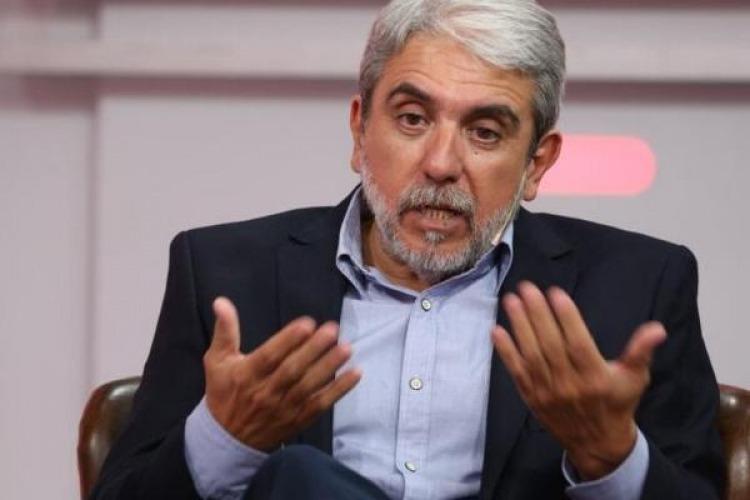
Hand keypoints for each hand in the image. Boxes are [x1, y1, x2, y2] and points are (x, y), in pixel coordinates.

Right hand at [203, 297, 360, 450]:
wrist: (228, 439)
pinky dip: (339, 390)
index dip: (288, 340)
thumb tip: (221, 301)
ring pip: (309, 386)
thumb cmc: (224, 392)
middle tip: (332, 330)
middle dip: (313, 349)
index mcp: (246, 375)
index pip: (269, 356)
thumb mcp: (217, 360)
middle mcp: (265, 392)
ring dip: (329, 367)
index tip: (307, 323)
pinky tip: (355, 374)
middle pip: (292, 370)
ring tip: (346, 348)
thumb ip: (224, 331)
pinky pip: (321, 404)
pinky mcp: (299, 419)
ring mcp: (284, 407)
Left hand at [491, 282, 665, 479]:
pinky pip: (517, 372)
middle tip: (527, 288)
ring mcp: (548, 391)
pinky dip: (506, 352)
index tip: (556, 293)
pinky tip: (497, 330)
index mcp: (596, 377)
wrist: (597, 444)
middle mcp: (570, 384)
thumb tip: (658, 329)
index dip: (567, 318)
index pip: (578, 343)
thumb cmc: (617, 403)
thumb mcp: (635, 378)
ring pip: (531, 355)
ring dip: (519, 326)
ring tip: (511, 300)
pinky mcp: (532, 396)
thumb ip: (642, 351)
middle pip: (550, 344)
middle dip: (537, 314)